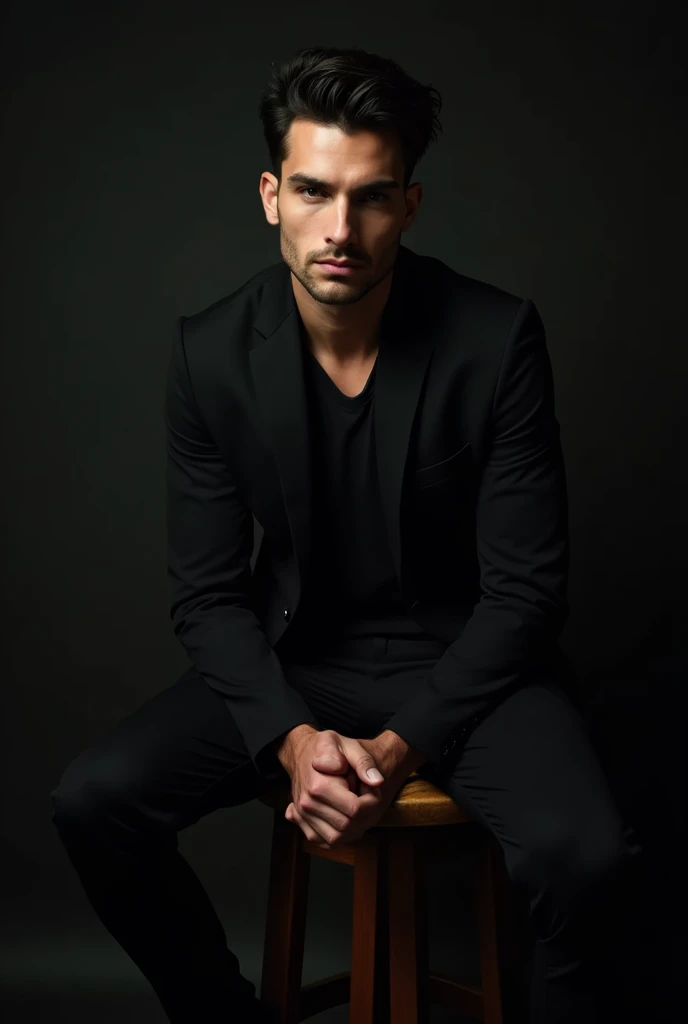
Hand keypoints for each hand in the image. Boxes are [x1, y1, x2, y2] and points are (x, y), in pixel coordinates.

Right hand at [285, 733, 406, 847]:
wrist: (301, 752)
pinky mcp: (301, 823)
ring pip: (336, 839)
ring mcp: (302, 815)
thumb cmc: (326, 748)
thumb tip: (377, 781)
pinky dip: (339, 836)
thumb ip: (364, 761)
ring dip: (353, 829)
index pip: (355, 809)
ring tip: (357, 808)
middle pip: (347, 826)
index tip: (373, 789)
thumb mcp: (348, 745)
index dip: (372, 801)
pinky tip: (346, 819)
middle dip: (364, 815)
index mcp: (318, 785)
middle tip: (366, 796)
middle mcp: (307, 804)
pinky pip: (324, 841)